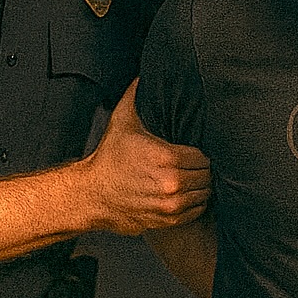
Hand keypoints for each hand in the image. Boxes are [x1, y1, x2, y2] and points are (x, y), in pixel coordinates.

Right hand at [83, 80, 210, 234]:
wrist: (90, 195)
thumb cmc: (108, 160)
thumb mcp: (122, 122)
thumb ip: (136, 96)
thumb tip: (143, 76)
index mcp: (168, 158)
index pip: (204, 156)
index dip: (201, 153)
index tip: (194, 152)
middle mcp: (173, 183)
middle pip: (207, 175)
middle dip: (203, 169)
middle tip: (194, 165)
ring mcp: (171, 205)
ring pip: (205, 194)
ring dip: (201, 187)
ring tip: (191, 179)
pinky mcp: (167, 220)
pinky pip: (196, 212)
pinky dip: (195, 204)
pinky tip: (187, 194)